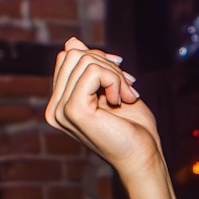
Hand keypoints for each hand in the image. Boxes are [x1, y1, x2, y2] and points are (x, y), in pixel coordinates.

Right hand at [45, 37, 160, 181]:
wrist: (144, 157)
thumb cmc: (134, 128)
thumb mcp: (112, 89)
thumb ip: (91, 67)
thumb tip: (70, 41)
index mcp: (60, 103)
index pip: (68, 58)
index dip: (98, 59)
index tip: (122, 77)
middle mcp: (54, 107)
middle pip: (73, 55)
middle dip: (107, 65)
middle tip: (128, 88)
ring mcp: (60, 110)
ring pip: (84, 60)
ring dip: (115, 75)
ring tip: (128, 96)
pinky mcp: (73, 110)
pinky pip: (92, 72)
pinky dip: (115, 80)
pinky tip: (121, 100)